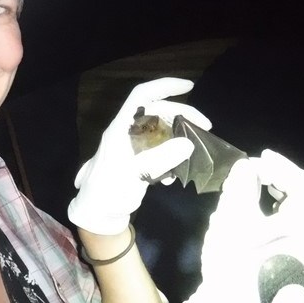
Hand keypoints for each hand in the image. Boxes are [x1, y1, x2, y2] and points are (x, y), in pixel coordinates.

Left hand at [67, 77, 211, 234]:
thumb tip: (188, 143)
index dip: (164, 87)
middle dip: (182, 115)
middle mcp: (126, 133)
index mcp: (120, 129)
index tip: (189, 87)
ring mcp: (133, 147)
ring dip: (179, 138)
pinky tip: (174, 175)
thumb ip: (159, 158)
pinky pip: (160, 151)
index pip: (141, 96)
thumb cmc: (108, 192)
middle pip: (157, 112)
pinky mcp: (138, 162)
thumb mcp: (133, 174)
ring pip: (161, 132)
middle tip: (206, 126)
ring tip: (194, 152)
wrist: (97, 215)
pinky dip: (171, 158)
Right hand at [184, 149, 303, 302]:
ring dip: (286, 199)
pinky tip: (267, 217)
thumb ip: (242, 184)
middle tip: (261, 169)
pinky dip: (287, 220)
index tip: (255, 158)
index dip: (277, 166)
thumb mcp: (233, 217)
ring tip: (262, 188)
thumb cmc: (236, 263)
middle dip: (285, 181)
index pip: (300, 183)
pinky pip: (303, 235)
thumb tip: (247, 166)